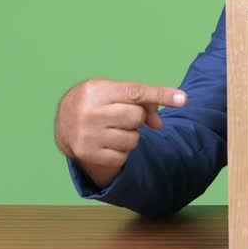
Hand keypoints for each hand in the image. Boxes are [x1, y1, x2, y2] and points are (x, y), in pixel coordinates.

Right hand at [54, 78, 186, 189]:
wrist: (64, 122)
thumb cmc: (97, 103)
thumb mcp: (113, 92)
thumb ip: (141, 101)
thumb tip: (159, 124)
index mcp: (96, 91)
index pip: (136, 93)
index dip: (161, 94)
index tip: (183, 99)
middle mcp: (89, 113)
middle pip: (137, 117)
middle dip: (135, 117)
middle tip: (120, 115)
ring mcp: (87, 135)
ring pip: (133, 139)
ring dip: (129, 135)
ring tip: (112, 129)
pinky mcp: (87, 155)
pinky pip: (123, 157)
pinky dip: (120, 151)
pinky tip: (107, 142)